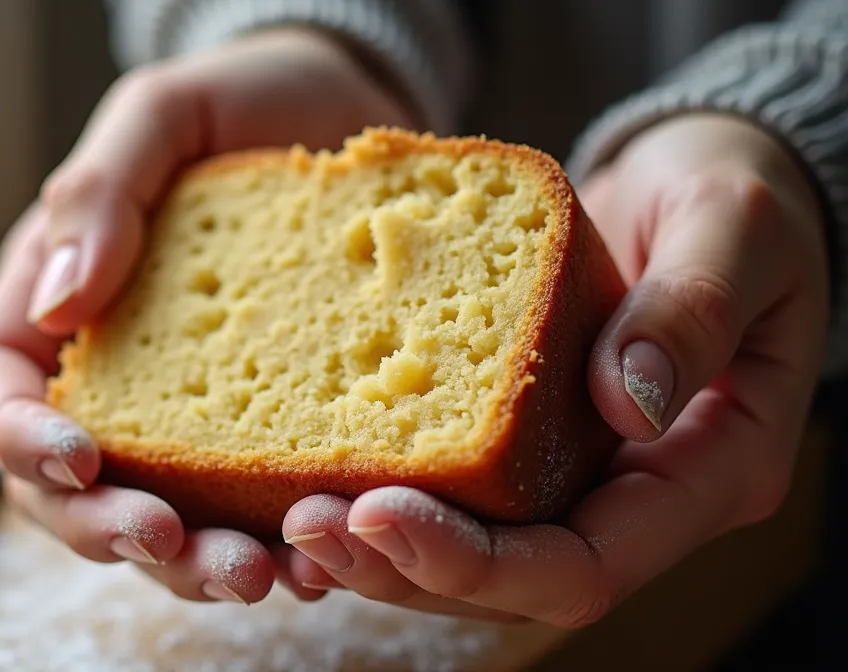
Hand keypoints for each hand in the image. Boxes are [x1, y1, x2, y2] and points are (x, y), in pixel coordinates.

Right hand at [0, 28, 411, 602]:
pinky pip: (242, 505)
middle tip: (174, 547)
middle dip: (111, 528)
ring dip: (196, 563)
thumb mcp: (162, 116)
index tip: (79, 461)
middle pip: (65, 484)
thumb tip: (58, 305)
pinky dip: (271, 540)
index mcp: (51, 298)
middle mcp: (104, 369)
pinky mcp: (253, 431)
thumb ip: (99, 195)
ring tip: (268, 575)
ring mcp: (177, 410)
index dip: (20, 440)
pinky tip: (321, 552)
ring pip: (155, 513)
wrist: (340, 110)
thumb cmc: (238, 101)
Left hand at [277, 113, 830, 624]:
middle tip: (306, 523)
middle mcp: (631, 495)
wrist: (695, 180)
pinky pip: (449, 491)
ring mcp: (574, 473)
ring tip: (292, 517)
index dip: (481, 562)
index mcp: (706, 471)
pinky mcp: (523, 441)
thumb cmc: (737, 193)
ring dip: (376, 547)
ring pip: (469, 551)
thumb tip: (626, 402)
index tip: (382, 515)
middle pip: (510, 580)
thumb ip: (690, 309)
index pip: (585, 566)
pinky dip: (380, 492)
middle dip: (404, 565)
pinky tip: (309, 473)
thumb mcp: (732, 226)